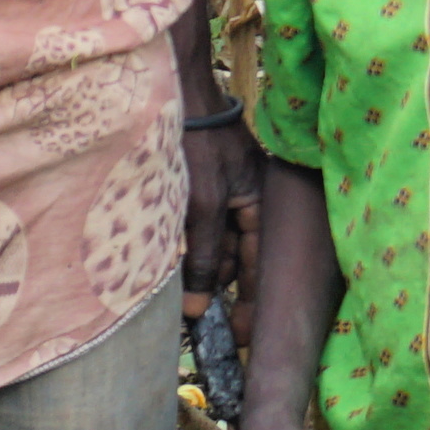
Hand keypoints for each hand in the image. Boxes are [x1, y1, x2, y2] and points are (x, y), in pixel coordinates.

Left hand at [179, 107, 261, 301]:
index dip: (250, 301)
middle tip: (198, 315)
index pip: (258, 264)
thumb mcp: (203, 205)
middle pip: (234, 257)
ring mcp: (223, 191)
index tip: (240, 337)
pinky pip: (198, 227)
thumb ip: (204, 256)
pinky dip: (187, 243)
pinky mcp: (199, 186)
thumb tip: (199, 309)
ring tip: (179, 286)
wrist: (176, 92)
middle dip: (215, 283)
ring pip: (213, 244)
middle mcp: (246, 200)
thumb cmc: (197, 144)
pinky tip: (169, 253)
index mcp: (259, 203)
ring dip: (199, 265)